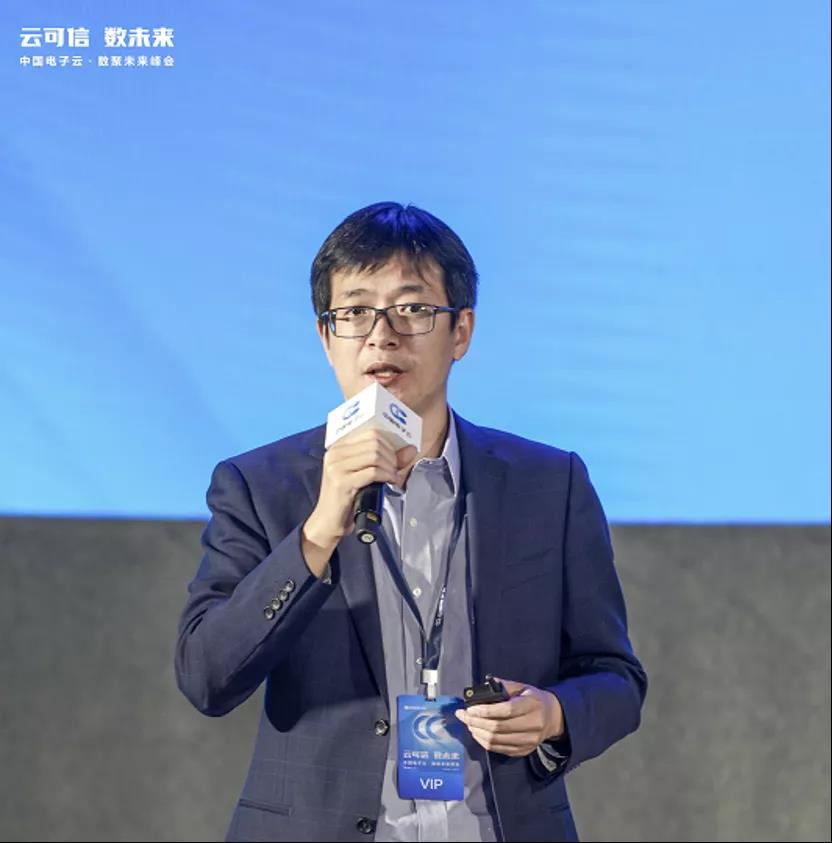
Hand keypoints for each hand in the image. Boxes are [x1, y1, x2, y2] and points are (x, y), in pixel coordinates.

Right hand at [302, 429, 417, 573]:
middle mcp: (335, 453)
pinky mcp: (341, 482)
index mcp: (339, 447)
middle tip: (395, 469)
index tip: (397, 456)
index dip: (389, 442)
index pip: (370, 432)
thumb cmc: (348, 498)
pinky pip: (372, 472)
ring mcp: (336, 467)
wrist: (328, 522)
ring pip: (374, 455)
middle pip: (374, 442)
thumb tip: (411, 448)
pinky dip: (386, 476)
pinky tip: (389, 482)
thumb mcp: (366, 474)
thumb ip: (388, 460)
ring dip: (390, 466)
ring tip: (392, 477)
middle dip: (391, 455)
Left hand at [454, 678, 563, 756]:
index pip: (506, 710)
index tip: (470, 708)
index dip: (486, 711)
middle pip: (498, 727)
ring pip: (497, 740)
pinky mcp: (524, 751)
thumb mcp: (522, 687)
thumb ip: (503, 686)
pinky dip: (484, 742)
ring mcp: (529, 741)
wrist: (552, 717)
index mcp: (532, 705)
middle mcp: (532, 725)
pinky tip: (477, 732)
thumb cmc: (533, 699)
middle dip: (476, 722)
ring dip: (478, 732)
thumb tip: (482, 687)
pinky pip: (499, 749)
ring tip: (468, 723)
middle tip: (463, 715)